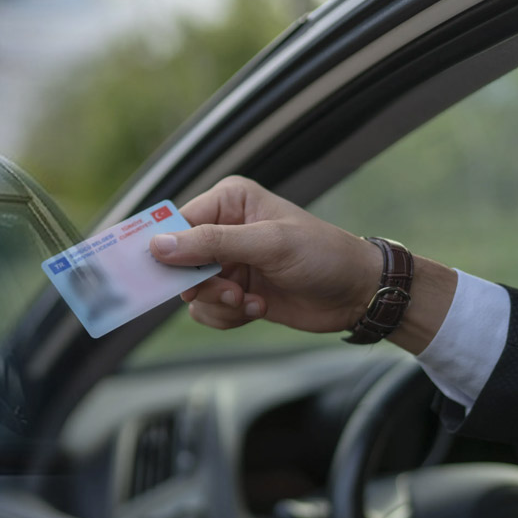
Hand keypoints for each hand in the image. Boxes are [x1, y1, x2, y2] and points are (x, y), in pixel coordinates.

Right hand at [149, 176, 382, 333]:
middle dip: (202, 284)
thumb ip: (211, 243)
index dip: (167, 250)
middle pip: (178, 263)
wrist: (358, 293)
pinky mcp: (234, 291)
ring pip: (191, 292)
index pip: (176, 224)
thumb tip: (159, 245)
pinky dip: (228, 316)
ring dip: (218, 304)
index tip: (162, 274)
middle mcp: (223, 229)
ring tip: (250, 301)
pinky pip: (207, 310)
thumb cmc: (323, 255)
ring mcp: (228, 263)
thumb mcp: (267, 244)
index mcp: (228, 202)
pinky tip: (258, 308)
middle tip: (230, 292)